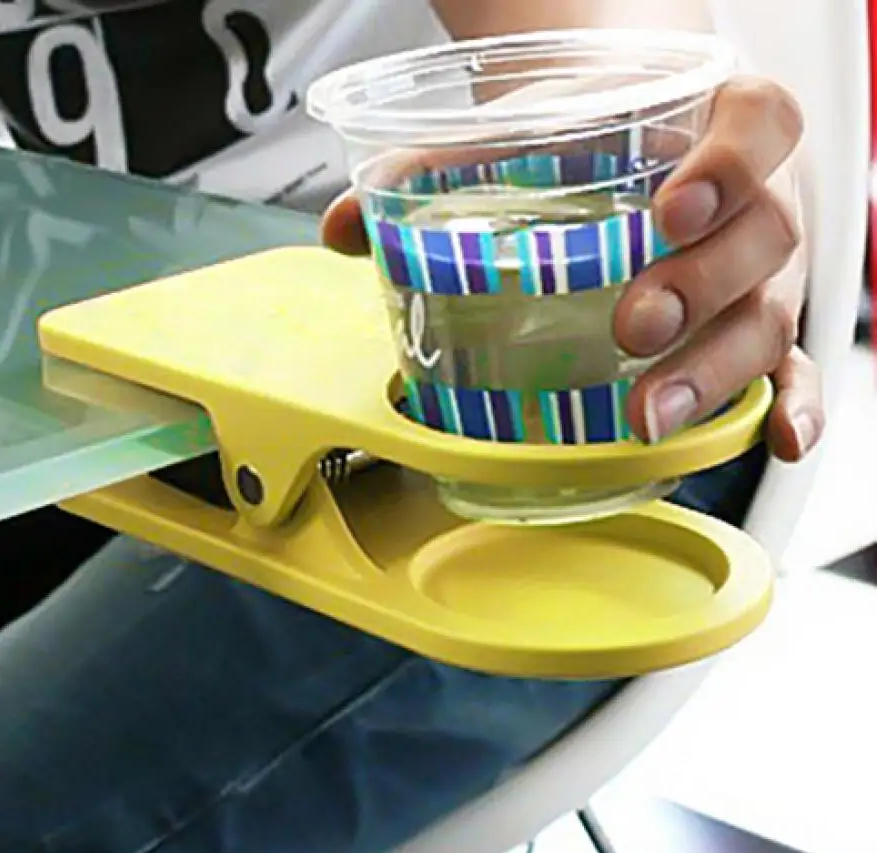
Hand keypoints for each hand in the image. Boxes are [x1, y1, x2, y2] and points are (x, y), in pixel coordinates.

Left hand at [321, 76, 822, 462]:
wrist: (635, 131)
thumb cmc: (593, 135)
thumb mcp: (525, 135)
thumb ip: (438, 168)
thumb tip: (348, 225)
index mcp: (716, 126)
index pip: (759, 125)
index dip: (729, 167)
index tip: (670, 210)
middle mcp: (757, 199)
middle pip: (763, 238)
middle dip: (700, 285)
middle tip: (633, 322)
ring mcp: (761, 269)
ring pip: (769, 315)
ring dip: (712, 368)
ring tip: (648, 410)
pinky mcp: (752, 324)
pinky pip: (793, 364)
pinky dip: (791, 403)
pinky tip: (775, 439)